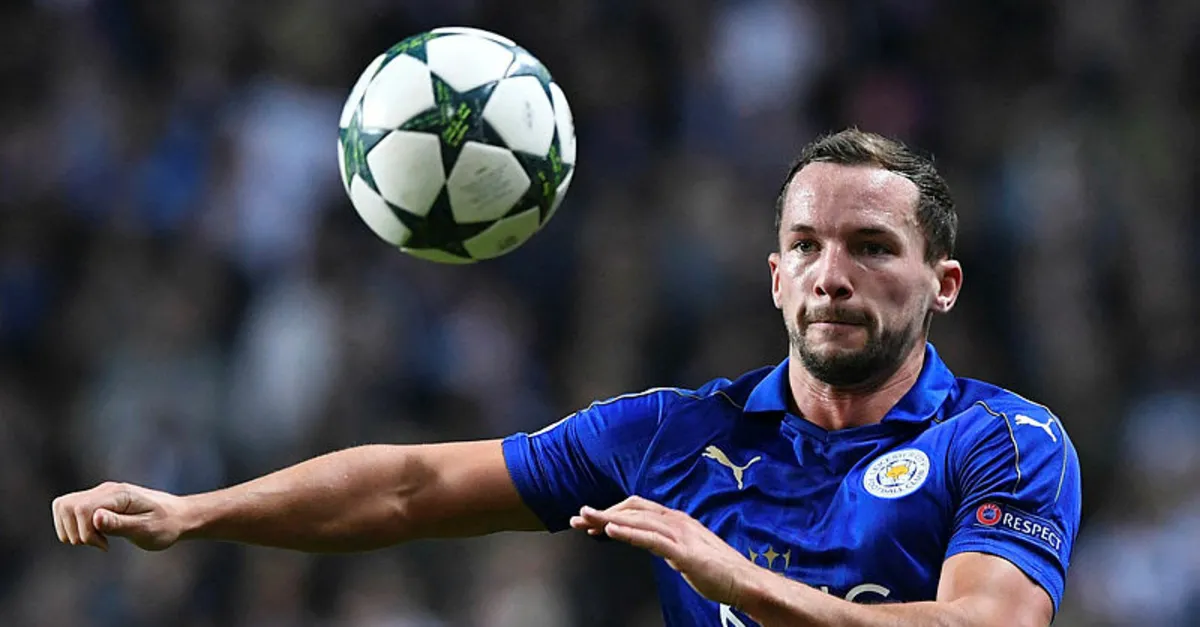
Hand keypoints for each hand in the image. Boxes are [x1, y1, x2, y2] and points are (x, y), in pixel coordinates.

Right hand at [51, 482, 189, 551]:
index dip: (85, 532)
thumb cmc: (166, 525)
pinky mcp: (99, 502)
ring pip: (63, 507)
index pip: (81, 508)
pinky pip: (71, 511)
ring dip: (73, 530)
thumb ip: (119, 524)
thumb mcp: (146, 530)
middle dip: (74, 531)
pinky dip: (76, 528)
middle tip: (99, 543)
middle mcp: (106, 490)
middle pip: (65, 505)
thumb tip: (95, 518)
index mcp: (119, 495)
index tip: (105, 545)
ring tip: (97, 540)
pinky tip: (97, 537)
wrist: (179, 516)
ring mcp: (101, 494)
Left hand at [570, 496, 762, 607]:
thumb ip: (668, 544)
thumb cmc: (718, 571)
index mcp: (677, 520)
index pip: (638, 510)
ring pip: (637, 520)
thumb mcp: (686, 552)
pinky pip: (650, 538)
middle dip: (603, 512)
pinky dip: (628, 532)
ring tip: (585, 520)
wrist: (744, 582)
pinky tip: (610, 531)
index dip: (614, 512)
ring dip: (608, 519)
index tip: (592, 522)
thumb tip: (653, 543)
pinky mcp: (683, 551)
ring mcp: (680, 534)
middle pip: (633, 510)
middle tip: (578, 518)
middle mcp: (677, 521)